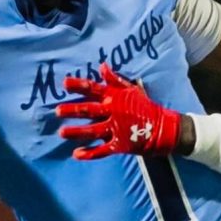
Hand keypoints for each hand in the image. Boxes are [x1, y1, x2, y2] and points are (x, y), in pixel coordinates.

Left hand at [56, 62, 182, 159]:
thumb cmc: (145, 107)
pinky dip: (90, 153)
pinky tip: (76, 154)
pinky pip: (102, 150)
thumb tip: (101, 65)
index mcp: (114, 98)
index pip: (93, 89)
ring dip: (76, 131)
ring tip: (61, 133)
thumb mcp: (131, 89)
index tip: (64, 84)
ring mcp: (116, 129)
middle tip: (57, 111)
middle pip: (89, 110)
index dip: (78, 85)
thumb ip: (115, 79)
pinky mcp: (120, 144)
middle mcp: (113, 112)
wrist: (163, 128)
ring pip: (92, 130)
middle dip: (72, 110)